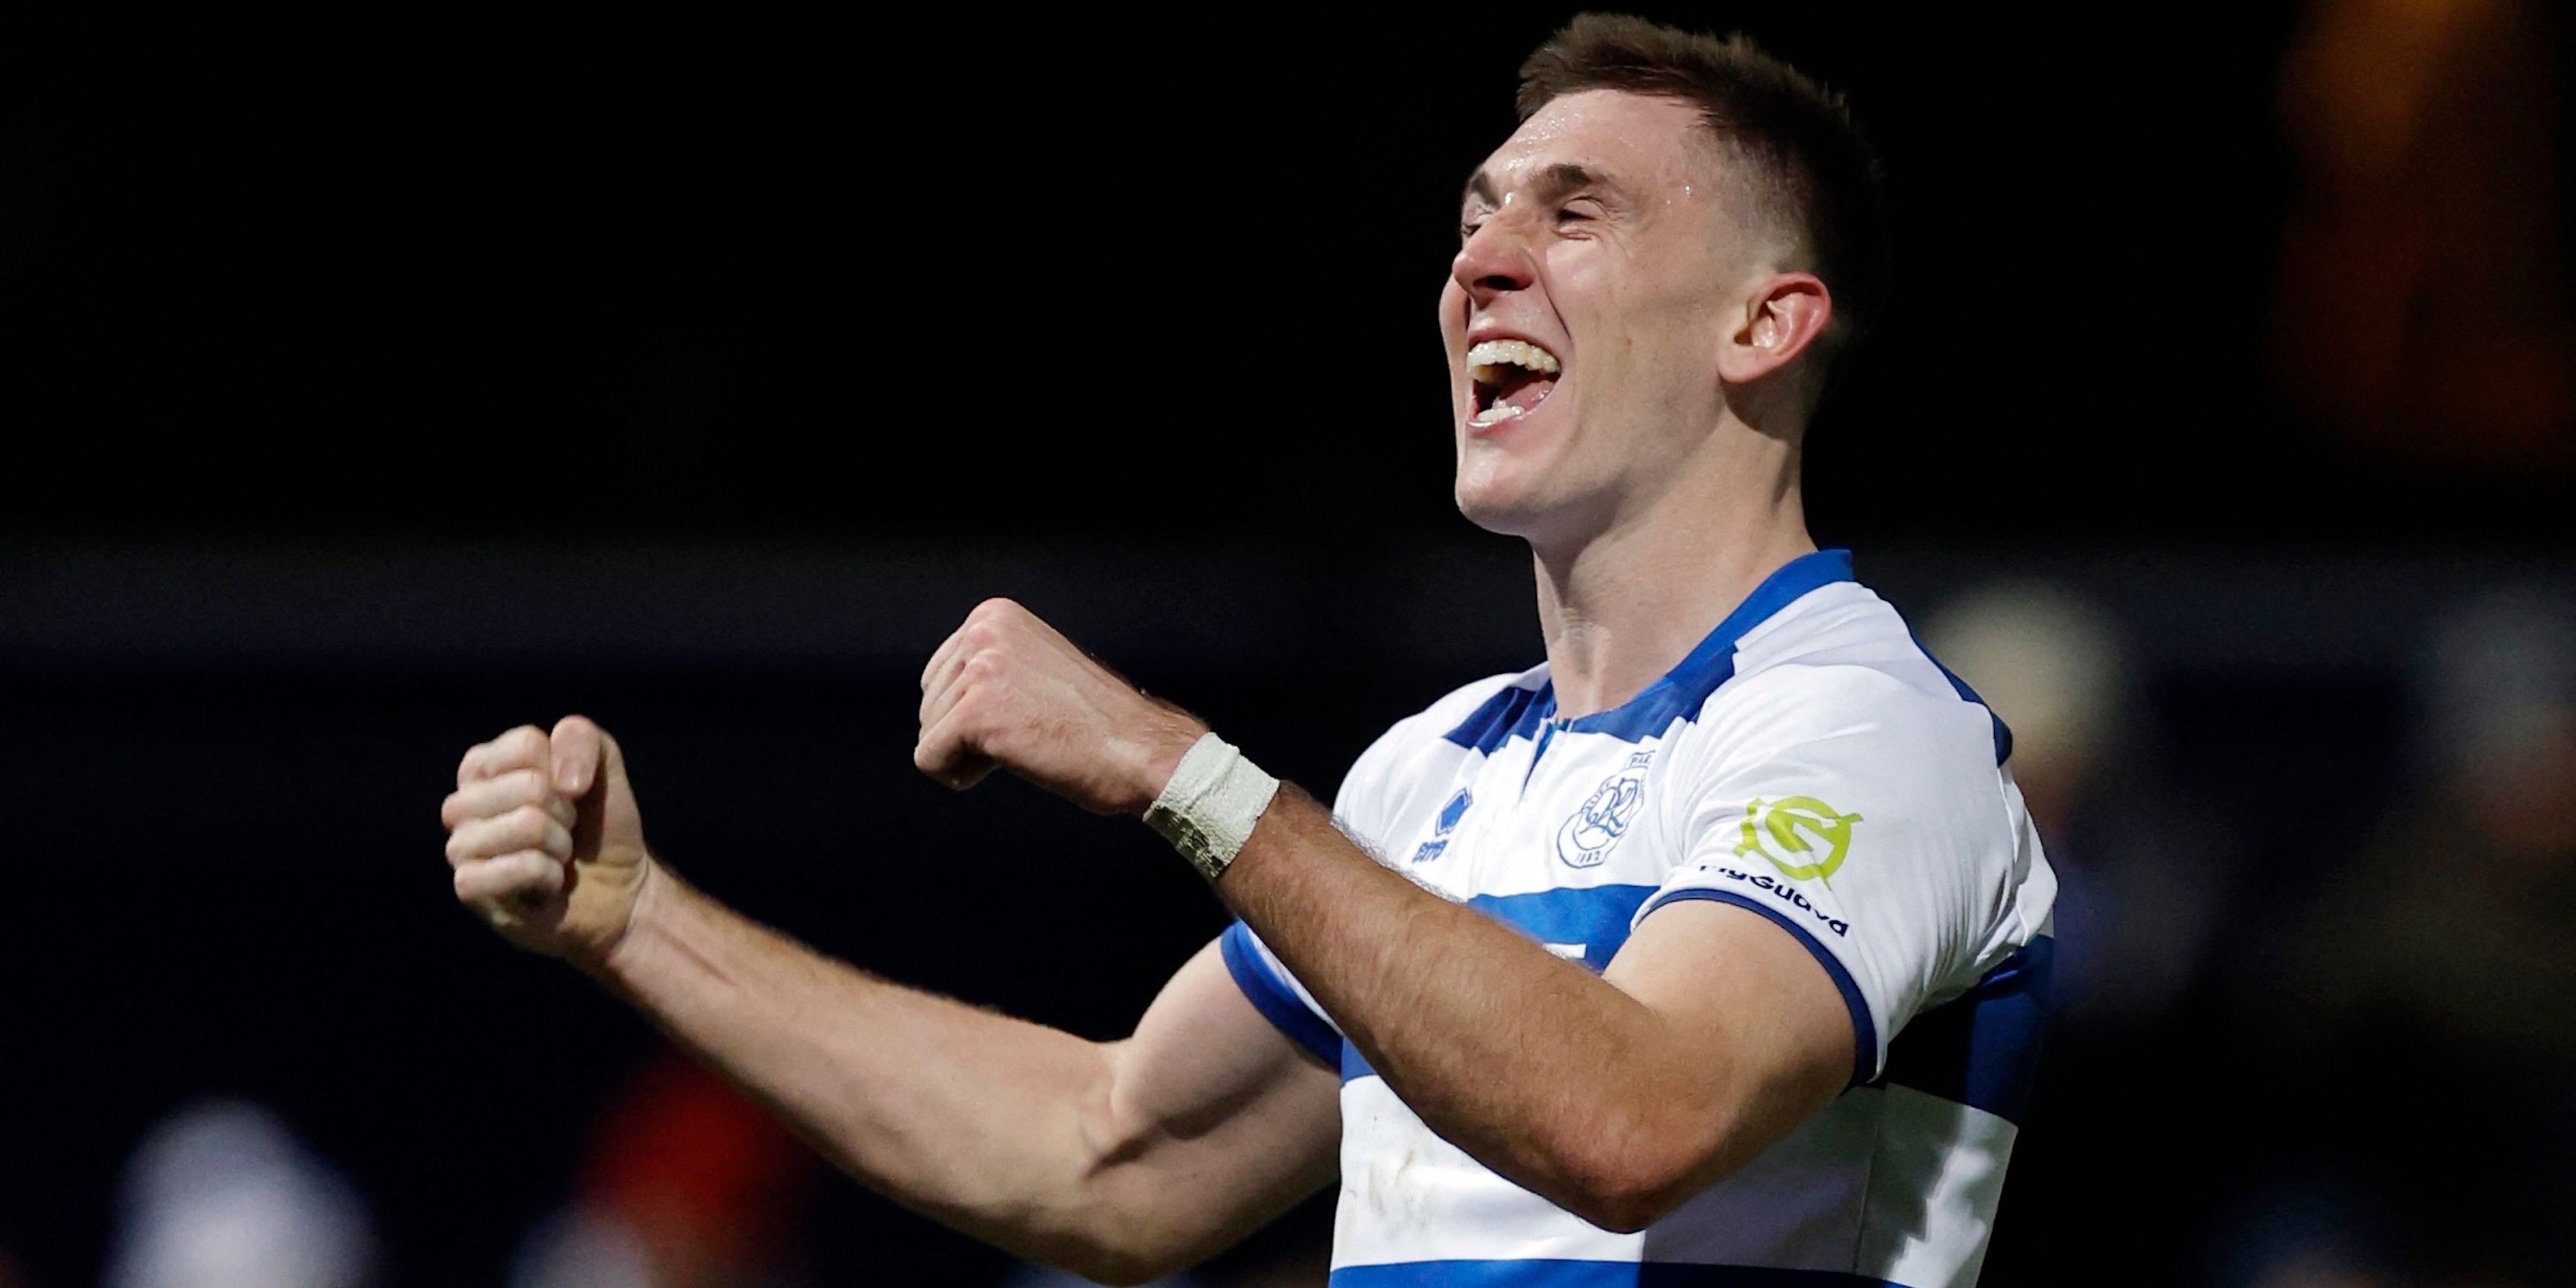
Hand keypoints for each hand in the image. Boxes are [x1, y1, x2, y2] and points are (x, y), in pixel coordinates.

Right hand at [441, 715, 654, 961]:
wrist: (618, 891)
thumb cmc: (599, 827)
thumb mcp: (603, 768)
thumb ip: (582, 737)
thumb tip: (562, 781)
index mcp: (482, 766)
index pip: (527, 745)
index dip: (566, 771)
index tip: (570, 795)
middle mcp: (460, 803)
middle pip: (530, 785)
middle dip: (566, 812)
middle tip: (564, 832)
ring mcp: (459, 846)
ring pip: (528, 824)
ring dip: (561, 845)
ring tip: (556, 858)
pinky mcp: (467, 887)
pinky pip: (523, 865)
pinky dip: (552, 875)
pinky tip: (547, 884)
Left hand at [916, 598, 1206, 814]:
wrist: (1140, 749)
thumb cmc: (1095, 723)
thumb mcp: (1034, 667)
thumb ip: (988, 665)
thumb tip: (936, 692)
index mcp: (993, 615)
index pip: (939, 679)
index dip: (977, 713)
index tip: (1029, 712)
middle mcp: (982, 630)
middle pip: (929, 706)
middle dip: (970, 734)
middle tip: (1032, 730)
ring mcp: (979, 669)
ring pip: (929, 734)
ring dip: (973, 754)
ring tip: (1029, 742)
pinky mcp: (975, 713)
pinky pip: (928, 760)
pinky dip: (959, 775)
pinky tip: (1010, 762)